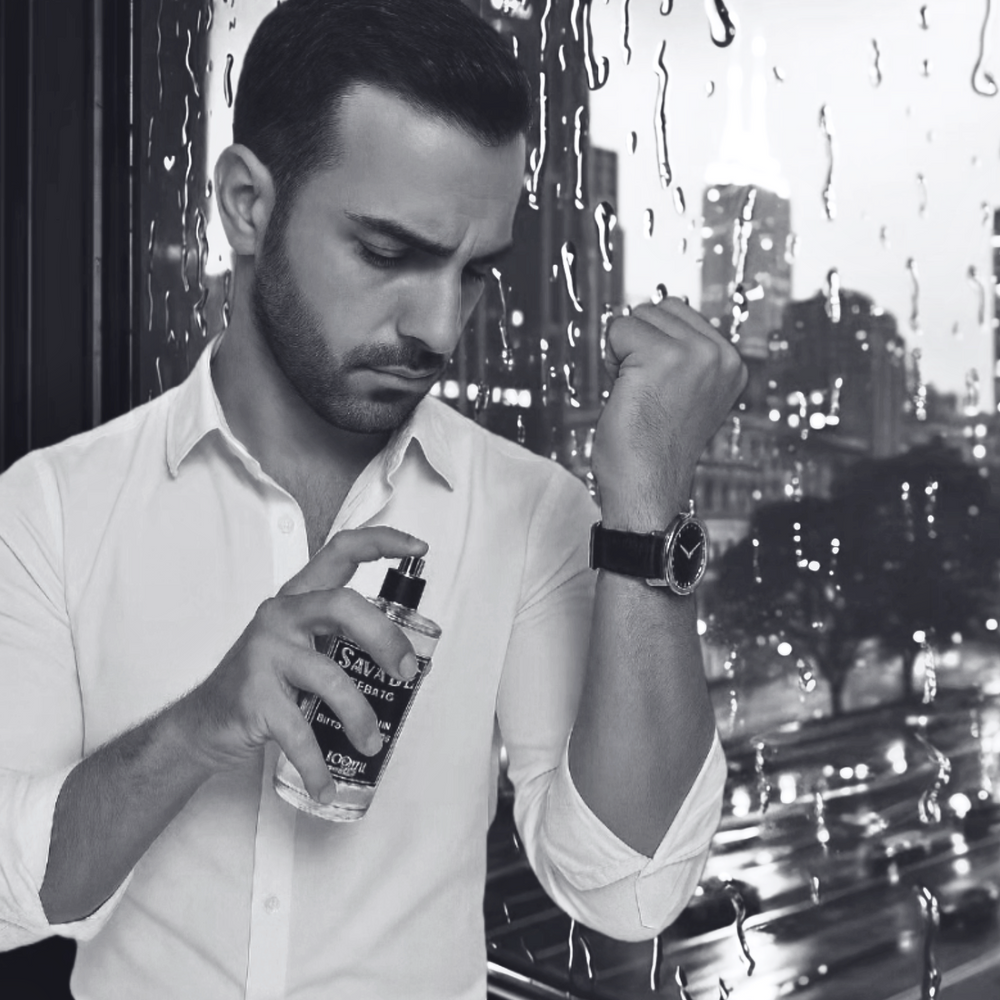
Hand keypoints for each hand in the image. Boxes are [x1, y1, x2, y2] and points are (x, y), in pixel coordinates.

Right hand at [173, 526, 427, 802]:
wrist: (204, 723)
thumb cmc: (265, 683)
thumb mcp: (302, 647)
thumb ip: (342, 639)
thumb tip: (405, 658)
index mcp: (299, 599)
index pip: (341, 551)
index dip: (382, 542)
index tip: (420, 547)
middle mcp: (281, 616)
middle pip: (342, 605)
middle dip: (384, 636)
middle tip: (406, 671)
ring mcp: (265, 653)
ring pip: (329, 677)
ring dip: (360, 716)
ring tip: (371, 743)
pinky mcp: (254, 696)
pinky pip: (299, 732)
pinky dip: (317, 764)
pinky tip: (326, 782)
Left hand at [592, 297, 746, 528]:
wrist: (646, 485)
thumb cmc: (654, 446)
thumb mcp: (688, 393)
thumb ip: (687, 357)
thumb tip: (660, 313)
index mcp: (731, 363)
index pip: (680, 313)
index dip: (655, 344)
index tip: (661, 388)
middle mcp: (720, 355)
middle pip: (659, 309)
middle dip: (639, 343)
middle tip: (644, 390)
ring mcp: (695, 354)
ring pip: (638, 316)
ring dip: (623, 350)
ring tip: (636, 391)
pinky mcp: (663, 358)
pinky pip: (617, 330)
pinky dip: (610, 358)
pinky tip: (625, 392)